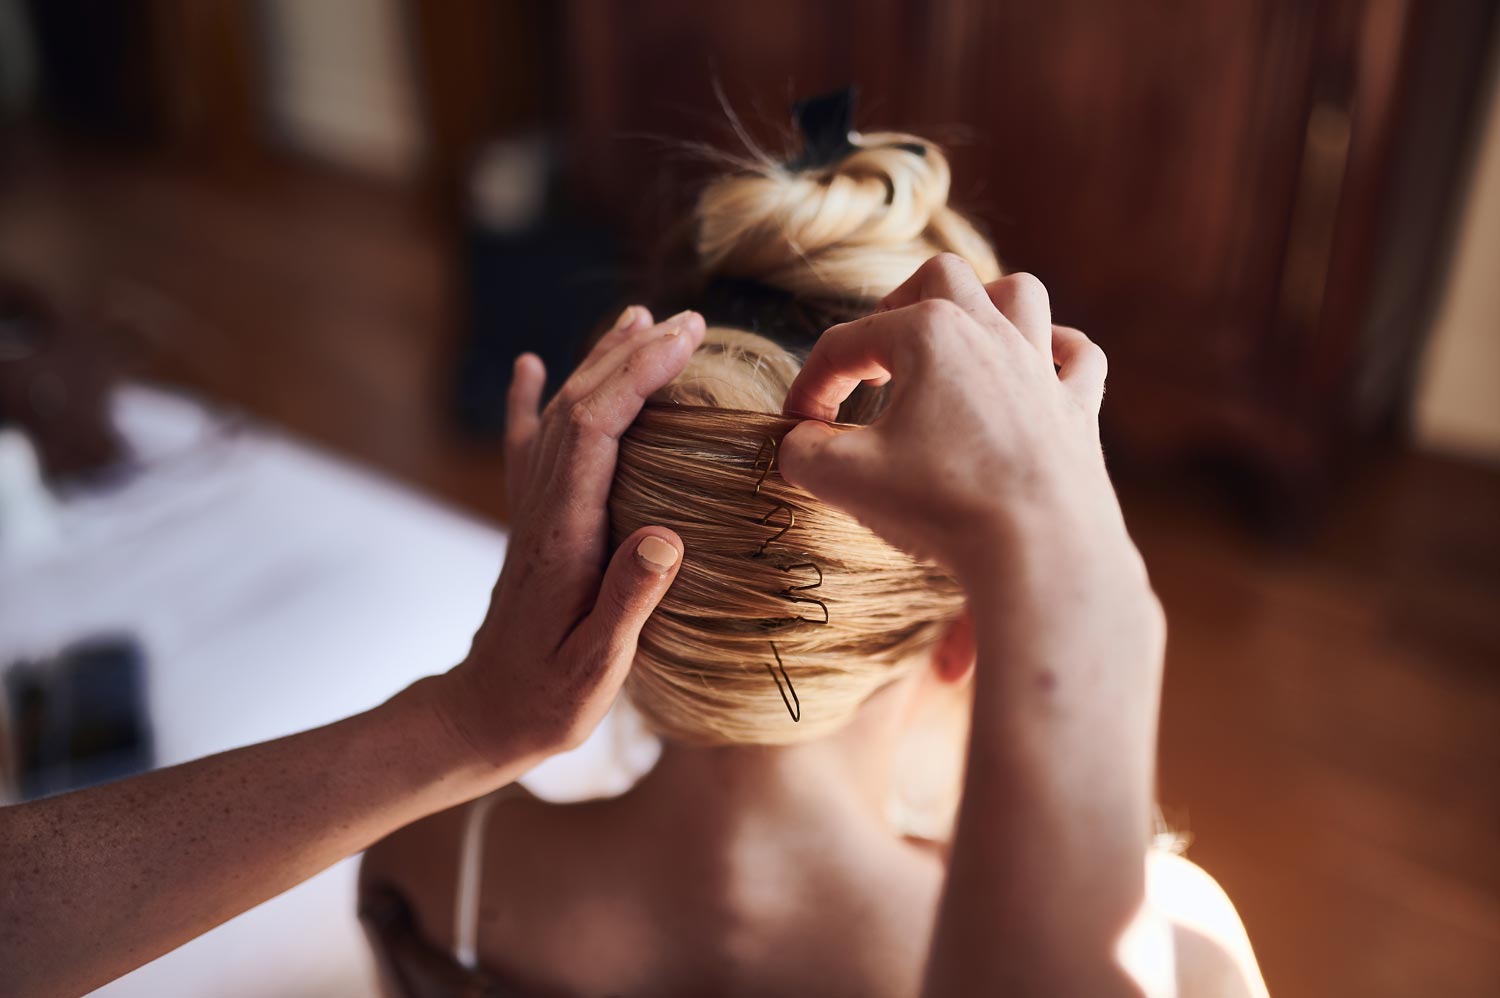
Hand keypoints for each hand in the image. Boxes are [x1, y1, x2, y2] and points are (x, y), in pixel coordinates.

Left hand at [436, 307, 705, 768]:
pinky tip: (531, 367)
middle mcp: (543, 510)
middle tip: (686, 320)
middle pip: (581, 407)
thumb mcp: (597, 667)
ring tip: (635, 321)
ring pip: (561, 416)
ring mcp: (533, 513)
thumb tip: (667, 538)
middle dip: (631, 354)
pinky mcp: (532, 524)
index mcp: (564, 534)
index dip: (639, 375)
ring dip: (598, 364)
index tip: (685, 338)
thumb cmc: (546, 700)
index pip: (598, 430)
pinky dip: (532, 400)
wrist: (482, 717)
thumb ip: (628, 602)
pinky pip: (530, 447)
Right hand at [779, 253, 1124, 586]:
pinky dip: (1057, 352)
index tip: (799, 427)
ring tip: (954, 342)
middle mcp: (991, 334)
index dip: (811, 384)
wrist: (1041, 550)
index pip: (846, 344)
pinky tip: (1037, 368)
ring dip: (982, 305)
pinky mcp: (1078, 411)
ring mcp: (1041, 369)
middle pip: (940, 278)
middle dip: (898, 306)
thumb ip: (804, 452)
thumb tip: (800, 444)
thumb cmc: (943, 505)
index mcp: (929, 334)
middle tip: (876, 358)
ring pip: (1019, 294)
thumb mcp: (844, 478)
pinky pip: (1079, 357)